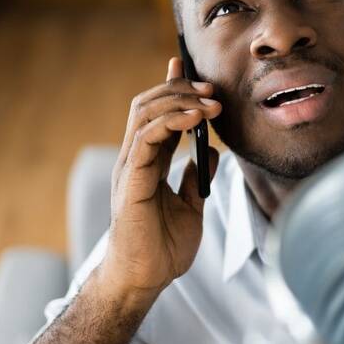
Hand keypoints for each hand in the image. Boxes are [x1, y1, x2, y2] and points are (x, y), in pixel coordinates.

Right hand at [104, 57, 221, 294]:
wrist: (147, 279)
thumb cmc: (163, 248)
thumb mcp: (192, 206)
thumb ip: (197, 178)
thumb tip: (212, 153)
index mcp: (147, 163)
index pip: (155, 114)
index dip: (169, 87)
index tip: (184, 65)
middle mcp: (135, 160)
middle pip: (148, 105)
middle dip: (180, 89)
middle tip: (212, 89)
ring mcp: (131, 168)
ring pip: (145, 114)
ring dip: (179, 101)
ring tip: (209, 102)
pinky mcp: (132, 180)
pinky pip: (147, 138)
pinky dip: (171, 121)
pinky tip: (194, 119)